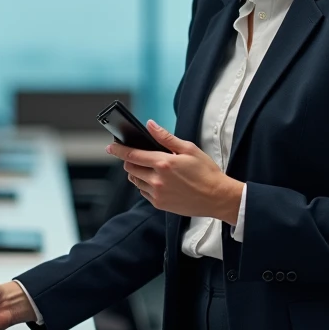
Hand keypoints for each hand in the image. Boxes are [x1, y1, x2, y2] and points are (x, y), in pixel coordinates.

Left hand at [108, 120, 243, 222]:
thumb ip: (166, 137)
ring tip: (151, 168)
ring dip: (137, 173)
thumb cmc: (206, 172)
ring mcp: (157, 194)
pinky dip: (145, 185)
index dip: (119, 150)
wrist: (217, 197)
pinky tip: (158, 181)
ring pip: (135, 181)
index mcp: (164, 163)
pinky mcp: (160, 204)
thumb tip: (150, 125)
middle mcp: (157, 180)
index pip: (132, 155)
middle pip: (130, 169)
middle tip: (139, 156)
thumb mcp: (189, 149)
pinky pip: (143, 192)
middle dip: (130, 161)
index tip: (111, 147)